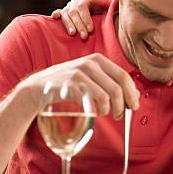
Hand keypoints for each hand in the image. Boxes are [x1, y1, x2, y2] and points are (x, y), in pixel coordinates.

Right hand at [17, 53, 139, 118]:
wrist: (38, 88)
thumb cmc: (68, 84)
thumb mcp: (90, 78)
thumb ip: (110, 83)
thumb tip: (134, 95)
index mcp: (98, 59)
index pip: (124, 75)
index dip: (132, 92)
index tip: (134, 105)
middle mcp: (90, 63)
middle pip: (119, 85)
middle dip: (125, 102)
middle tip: (122, 114)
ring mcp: (80, 74)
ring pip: (108, 94)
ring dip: (113, 108)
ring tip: (108, 114)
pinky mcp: (71, 86)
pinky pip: (94, 99)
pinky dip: (99, 109)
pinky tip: (97, 112)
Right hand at [51, 0, 112, 38]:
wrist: (104, 16)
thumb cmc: (108, 11)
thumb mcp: (109, 5)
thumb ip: (103, 0)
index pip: (82, 6)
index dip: (86, 18)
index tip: (91, 30)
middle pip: (73, 11)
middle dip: (79, 25)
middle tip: (84, 37)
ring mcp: (69, 5)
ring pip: (65, 14)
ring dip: (69, 25)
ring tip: (73, 34)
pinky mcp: (64, 12)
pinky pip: (59, 13)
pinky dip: (56, 15)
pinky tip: (55, 17)